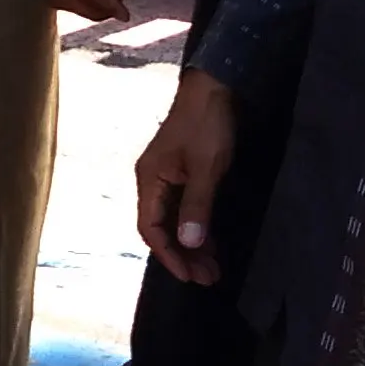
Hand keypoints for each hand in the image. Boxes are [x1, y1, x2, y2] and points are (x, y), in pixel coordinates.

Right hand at [134, 70, 236, 284]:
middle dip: (183, 256)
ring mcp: (168, 178)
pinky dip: (197, 228)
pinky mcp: (184, 174)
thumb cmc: (207, 124)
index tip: (190, 276)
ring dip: (192, 245)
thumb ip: (197, 206)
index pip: (150, 228)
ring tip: (214, 268)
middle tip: (208, 278)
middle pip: (162, 228)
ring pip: (174, 221)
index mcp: (149, 179)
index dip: (169, 255)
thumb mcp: (206, 167)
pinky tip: (212, 242)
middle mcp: (153, 181)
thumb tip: (188, 244)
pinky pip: (185, 210)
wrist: (215, 87)